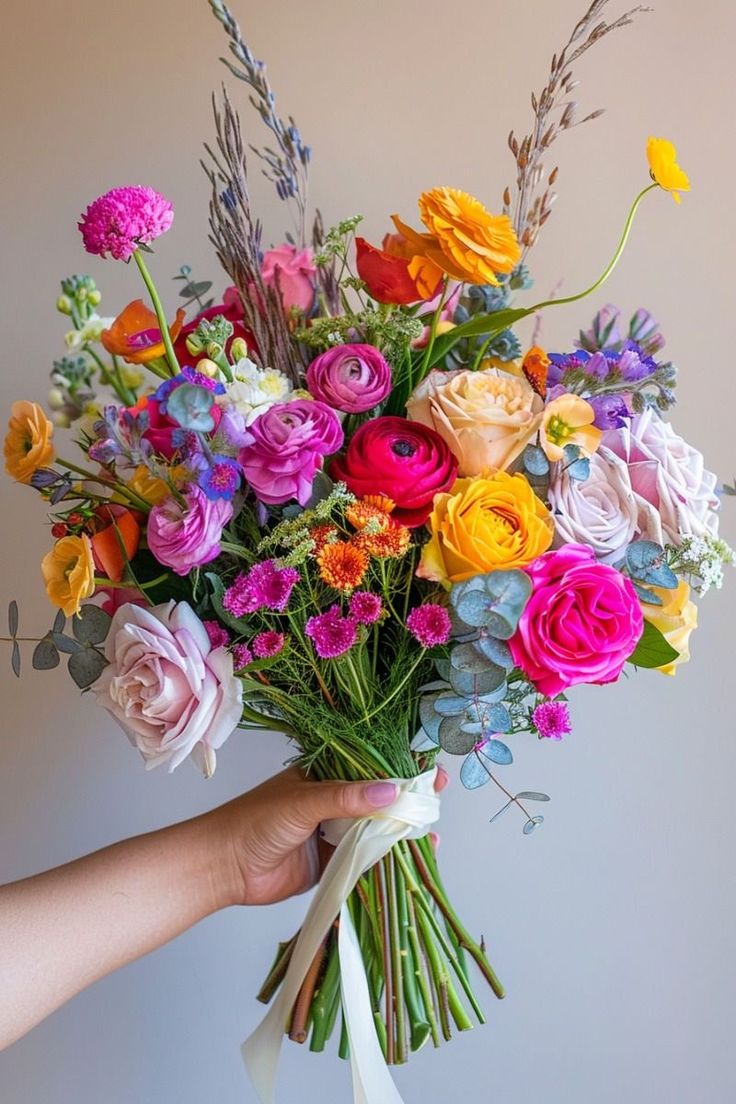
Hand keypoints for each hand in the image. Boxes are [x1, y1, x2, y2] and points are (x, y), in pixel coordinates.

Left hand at [209, 766, 447, 907]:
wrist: (223, 867)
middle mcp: (333, 802)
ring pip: (375, 831)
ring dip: (401, 833)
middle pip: (379, 800)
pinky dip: (386, 861)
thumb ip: (346, 798)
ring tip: (432, 835)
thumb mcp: (303, 802)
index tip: (431, 771)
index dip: (401, 769)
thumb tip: (391, 792)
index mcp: (325, 775)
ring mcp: (333, 833)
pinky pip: (364, 861)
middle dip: (409, 801)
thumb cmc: (253, 822)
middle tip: (438, 799)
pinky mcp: (331, 864)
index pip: (371, 767)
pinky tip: (410, 861)